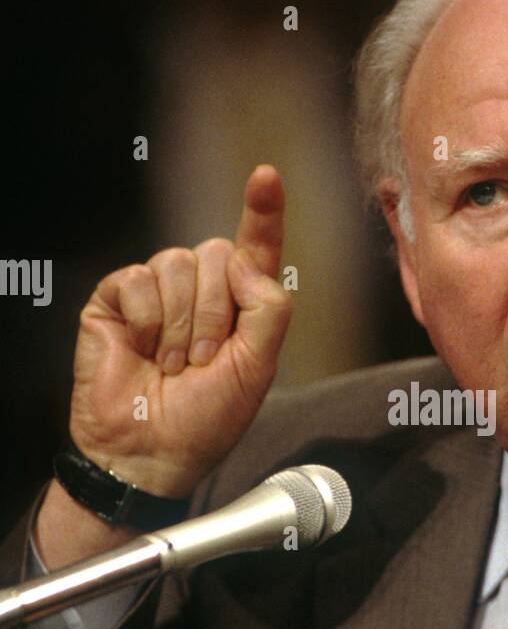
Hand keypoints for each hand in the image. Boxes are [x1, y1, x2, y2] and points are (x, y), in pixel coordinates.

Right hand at [68, 165, 292, 497]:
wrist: (150, 452)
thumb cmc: (205, 420)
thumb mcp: (257, 369)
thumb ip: (269, 309)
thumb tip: (244, 259)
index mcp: (240, 305)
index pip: (254, 248)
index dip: (262, 212)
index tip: (265, 176)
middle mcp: (200, 291)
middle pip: (217, 253)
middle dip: (215, 312)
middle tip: (202, 360)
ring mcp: (157, 292)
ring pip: (179, 263)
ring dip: (181, 322)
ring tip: (173, 363)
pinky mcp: (117, 298)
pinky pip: (139, 278)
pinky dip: (146, 318)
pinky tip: (143, 348)